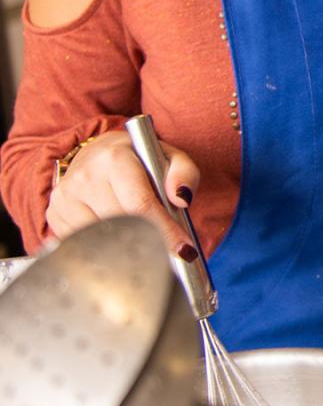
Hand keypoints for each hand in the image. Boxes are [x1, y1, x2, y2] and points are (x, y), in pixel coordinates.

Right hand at [45, 130, 198, 257]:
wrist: (97, 153)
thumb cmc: (139, 159)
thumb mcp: (169, 156)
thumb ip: (184, 173)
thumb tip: (181, 198)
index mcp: (114, 159)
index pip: (141, 206)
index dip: (164, 232)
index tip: (182, 252)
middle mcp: (85, 177)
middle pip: (121, 226)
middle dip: (148, 241)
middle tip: (166, 249)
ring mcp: (65, 197)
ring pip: (101, 239)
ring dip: (125, 245)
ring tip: (140, 238)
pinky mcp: (55, 214)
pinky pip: (82, 244)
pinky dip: (103, 247)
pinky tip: (116, 236)